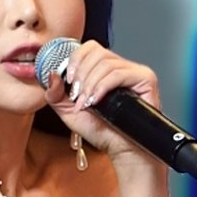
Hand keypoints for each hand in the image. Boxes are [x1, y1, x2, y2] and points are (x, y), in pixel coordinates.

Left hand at [43, 40, 161, 160]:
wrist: (120, 149)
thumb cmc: (99, 131)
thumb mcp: (68, 111)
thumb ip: (55, 93)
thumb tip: (51, 74)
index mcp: (102, 70)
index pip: (88, 48)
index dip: (74, 59)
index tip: (68, 80)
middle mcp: (120, 67)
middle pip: (96, 52)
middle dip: (80, 74)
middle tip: (77, 96)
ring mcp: (134, 71)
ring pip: (105, 63)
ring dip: (89, 85)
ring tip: (86, 103)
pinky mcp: (145, 79)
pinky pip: (119, 74)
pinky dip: (102, 87)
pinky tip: (96, 101)